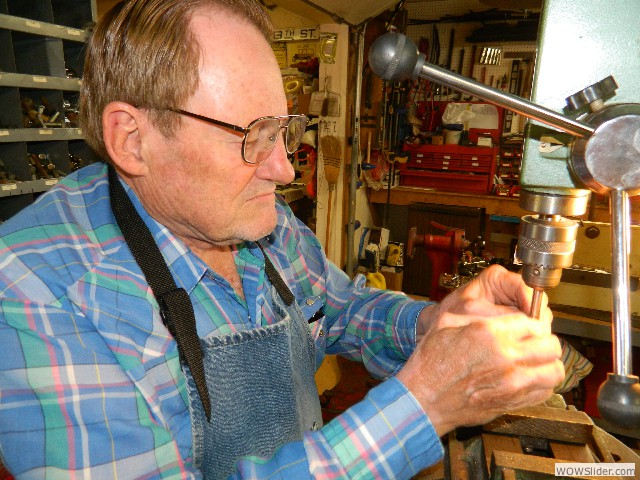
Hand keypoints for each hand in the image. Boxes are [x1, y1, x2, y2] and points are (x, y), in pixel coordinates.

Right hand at [397, 265, 563, 435]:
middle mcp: (506, 358)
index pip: (534, 323)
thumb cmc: (431, 363)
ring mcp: (513, 383)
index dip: (532, 322)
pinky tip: (529, 378)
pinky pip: (545, 391)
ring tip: (536, 360)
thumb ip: (480, 314)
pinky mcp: (513, 402)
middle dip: (544, 340)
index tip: (527, 326)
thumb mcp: (447, 322)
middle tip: (534, 341)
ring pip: (554, 369)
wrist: (425, 399)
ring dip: (547, 362)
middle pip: (551, 345)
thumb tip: (504, 313)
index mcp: (490, 334)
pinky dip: (542, 383)